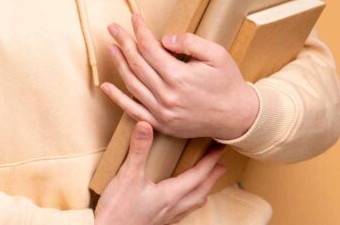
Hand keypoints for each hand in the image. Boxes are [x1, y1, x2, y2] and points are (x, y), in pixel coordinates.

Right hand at [93, 120, 226, 224]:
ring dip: (202, 191)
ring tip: (205, 183)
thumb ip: (138, 150)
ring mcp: (166, 217)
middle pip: (201, 191)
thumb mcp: (127, 176)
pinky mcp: (157, 223)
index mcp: (171, 194)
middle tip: (221, 165)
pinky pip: (181, 212)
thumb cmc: (118, 210)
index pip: (198, 175)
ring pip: (192, 204)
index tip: (220, 149)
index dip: (211, 161)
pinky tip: (179, 201)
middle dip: (212, 177)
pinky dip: (187, 202)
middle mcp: (173, 207)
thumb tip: (146, 125)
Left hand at [101, 12, 259, 140]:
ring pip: (132, 84)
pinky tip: (106, 86)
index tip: (134, 17)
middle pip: (136, 63)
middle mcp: (166, 96)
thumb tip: (165, 39)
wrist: (237, 117)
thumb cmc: (228, 82)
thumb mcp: (217, 55)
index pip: (149, 47)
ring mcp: (161, 112)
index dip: (139, 30)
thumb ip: (191, 43)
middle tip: (113, 27)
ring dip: (118, 64)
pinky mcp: (161, 124)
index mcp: (179, 77)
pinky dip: (117, 98)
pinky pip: (133, 111)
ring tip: (111, 47)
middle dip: (123, 42)